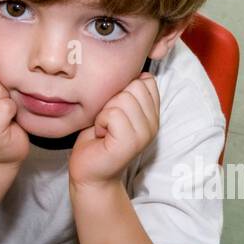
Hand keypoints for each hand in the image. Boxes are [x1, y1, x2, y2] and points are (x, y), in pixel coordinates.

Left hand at [69, 72, 159, 188]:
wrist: (90, 172)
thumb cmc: (98, 138)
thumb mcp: (115, 108)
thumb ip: (128, 91)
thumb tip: (137, 71)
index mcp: (152, 113)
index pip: (146, 80)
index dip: (123, 89)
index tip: (115, 109)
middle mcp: (153, 123)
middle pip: (134, 86)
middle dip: (113, 99)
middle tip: (107, 121)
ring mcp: (144, 134)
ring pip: (123, 99)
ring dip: (105, 112)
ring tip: (104, 128)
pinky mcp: (130, 143)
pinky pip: (113, 114)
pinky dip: (101, 121)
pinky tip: (101, 135)